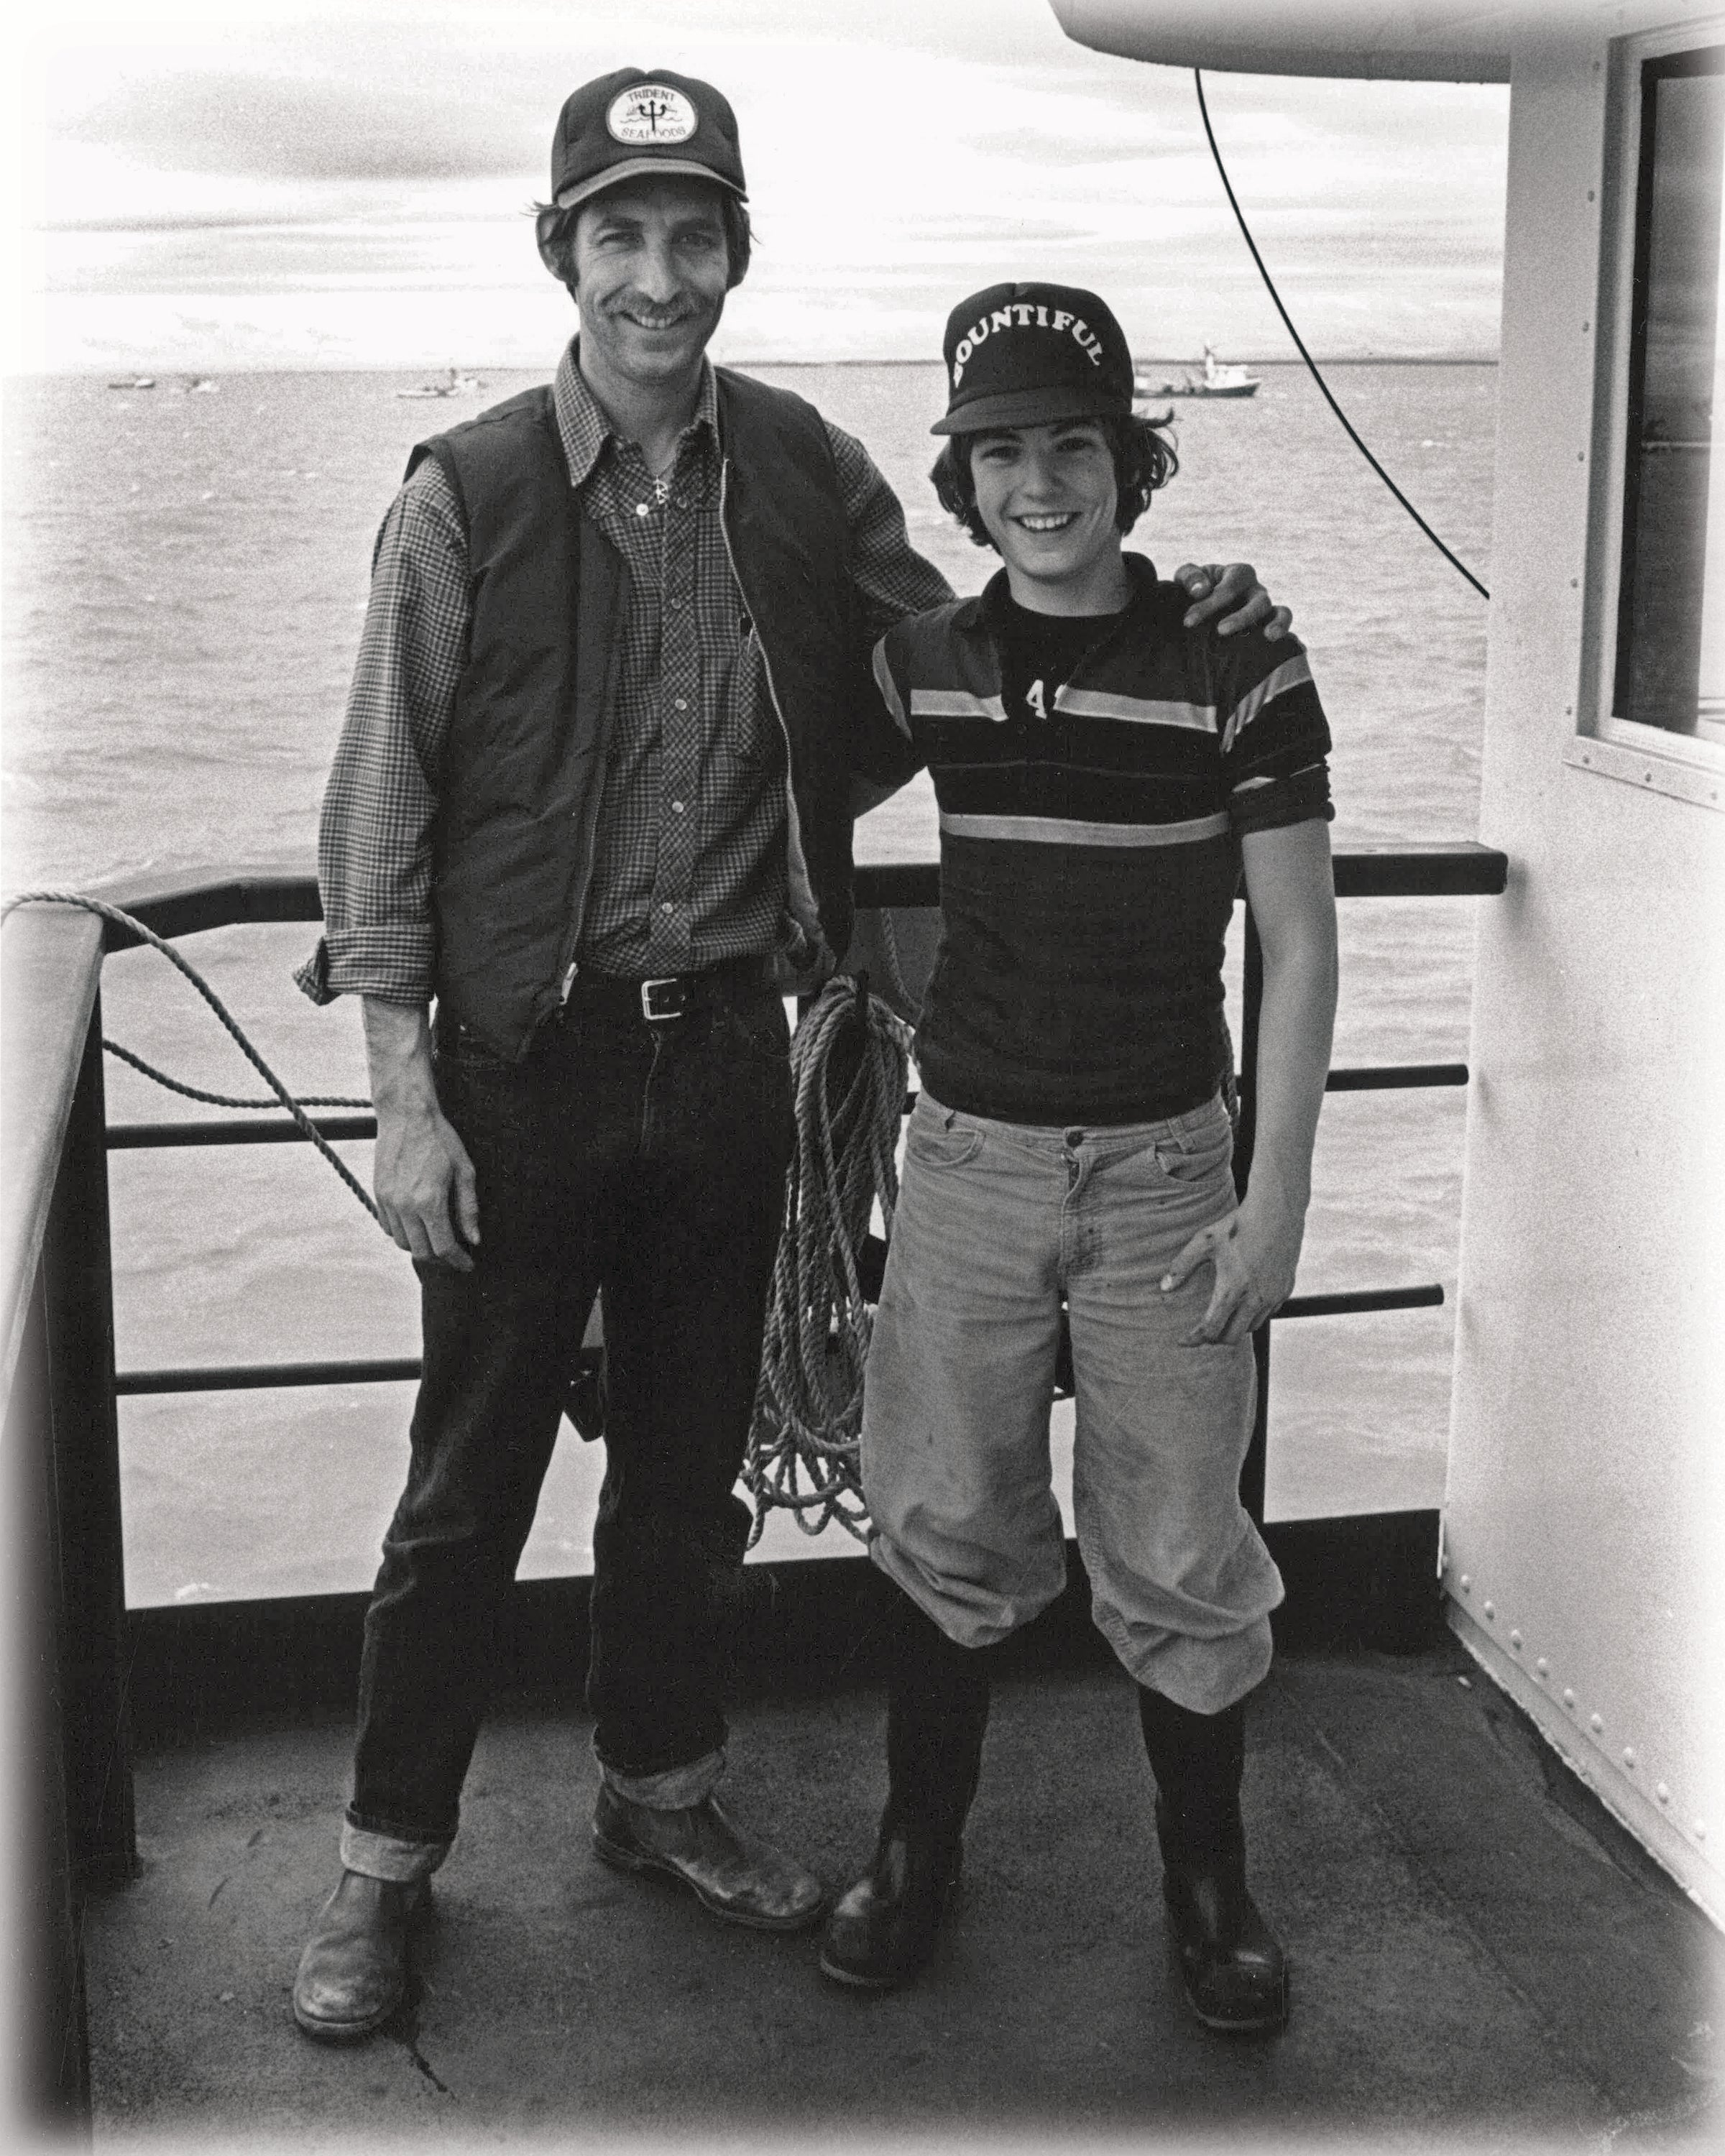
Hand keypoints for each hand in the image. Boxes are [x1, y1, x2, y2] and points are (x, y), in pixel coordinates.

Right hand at [373, 1093, 479, 1269]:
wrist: (405, 1115)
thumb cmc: (440, 1139)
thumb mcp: (464, 1170)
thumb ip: (469, 1208)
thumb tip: (475, 1239)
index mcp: (430, 1201)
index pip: (443, 1247)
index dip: (458, 1260)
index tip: (468, 1264)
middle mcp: (405, 1206)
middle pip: (421, 1252)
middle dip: (441, 1259)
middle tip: (455, 1254)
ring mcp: (388, 1201)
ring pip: (403, 1243)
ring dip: (421, 1247)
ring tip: (437, 1239)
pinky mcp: (378, 1194)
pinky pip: (389, 1228)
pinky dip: (403, 1234)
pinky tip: (418, 1226)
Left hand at [1161, 1198, 1303, 1344]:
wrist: (1276, 1212)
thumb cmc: (1236, 1225)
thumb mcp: (1203, 1241)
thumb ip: (1182, 1266)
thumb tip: (1164, 1287)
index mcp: (1231, 1290)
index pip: (1211, 1329)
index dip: (1194, 1339)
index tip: (1183, 1340)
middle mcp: (1254, 1299)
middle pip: (1231, 1337)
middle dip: (1214, 1338)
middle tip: (1202, 1329)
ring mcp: (1272, 1296)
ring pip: (1251, 1327)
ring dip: (1235, 1327)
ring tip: (1222, 1316)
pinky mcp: (1285, 1290)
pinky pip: (1267, 1313)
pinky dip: (1253, 1315)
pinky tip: (1244, 1302)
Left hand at [1174, 561, 1293, 639]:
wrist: (1199, 612)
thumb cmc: (1194, 593)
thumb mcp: (1186, 580)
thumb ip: (1190, 578)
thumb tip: (1201, 591)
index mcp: (1237, 574)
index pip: (1228, 587)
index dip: (1209, 604)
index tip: (1188, 622)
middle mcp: (1255, 591)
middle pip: (1258, 600)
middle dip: (1241, 616)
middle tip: (1221, 630)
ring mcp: (1266, 609)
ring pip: (1279, 612)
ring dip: (1276, 623)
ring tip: (1270, 637)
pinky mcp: (1271, 626)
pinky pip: (1288, 628)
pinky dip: (1291, 635)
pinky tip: (1294, 647)